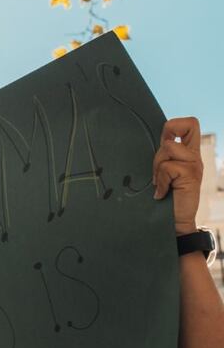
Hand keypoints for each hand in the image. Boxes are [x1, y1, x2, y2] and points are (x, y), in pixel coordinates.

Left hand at [153, 117, 202, 232]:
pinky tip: (162, 192)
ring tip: (160, 183)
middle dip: (168, 136)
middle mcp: (194, 156)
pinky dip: (160, 181)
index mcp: (189, 154)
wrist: (175, 223)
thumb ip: (163, 159)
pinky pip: (167, 168)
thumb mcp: (164, 174)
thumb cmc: (166, 200)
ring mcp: (194, 165)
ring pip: (168, 148)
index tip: (164, 141)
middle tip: (161, 162)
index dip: (174, 126)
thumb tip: (153, 146)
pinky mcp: (190, 176)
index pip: (190, 124)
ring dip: (158, 167)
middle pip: (190, 124)